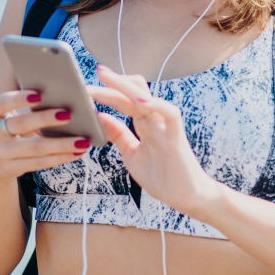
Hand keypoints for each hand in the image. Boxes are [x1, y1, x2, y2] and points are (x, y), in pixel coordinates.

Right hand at [0, 89, 91, 182]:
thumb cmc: (11, 124)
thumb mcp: (10, 112)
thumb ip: (29, 102)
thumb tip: (66, 93)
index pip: (1, 102)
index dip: (19, 99)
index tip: (39, 95)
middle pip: (20, 125)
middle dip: (45, 119)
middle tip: (69, 114)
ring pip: (33, 148)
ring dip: (61, 144)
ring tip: (82, 141)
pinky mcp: (7, 169)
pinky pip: (37, 163)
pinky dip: (59, 157)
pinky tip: (75, 152)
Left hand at [87, 64, 223, 217]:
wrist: (188, 196)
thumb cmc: (163, 176)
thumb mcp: (132, 154)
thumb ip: (119, 135)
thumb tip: (100, 116)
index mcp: (144, 124)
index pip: (124, 99)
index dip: (107, 90)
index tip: (86, 84)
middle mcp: (154, 120)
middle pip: (133, 92)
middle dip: (111, 83)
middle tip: (90, 77)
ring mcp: (165, 127)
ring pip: (147, 97)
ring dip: (125, 86)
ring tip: (105, 78)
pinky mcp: (176, 137)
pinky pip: (170, 114)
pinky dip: (156, 104)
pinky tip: (140, 101)